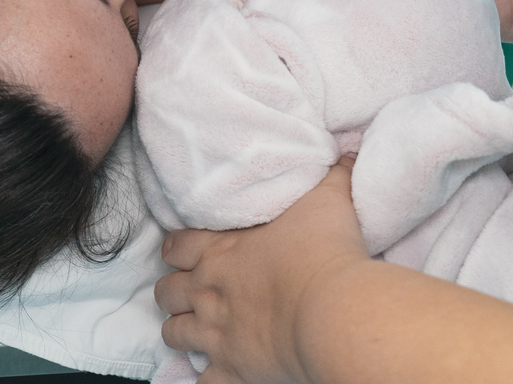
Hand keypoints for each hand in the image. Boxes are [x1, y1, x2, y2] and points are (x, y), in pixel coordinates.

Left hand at [155, 157, 368, 383]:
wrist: (336, 313)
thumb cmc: (327, 251)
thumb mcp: (328, 197)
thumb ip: (332, 172)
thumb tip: (345, 150)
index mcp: (220, 250)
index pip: (176, 245)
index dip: (176, 249)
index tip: (182, 251)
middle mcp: (209, 292)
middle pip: (167, 291)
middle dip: (173, 291)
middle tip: (189, 291)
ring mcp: (217, 334)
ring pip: (174, 333)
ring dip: (180, 329)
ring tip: (193, 329)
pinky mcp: (234, 370)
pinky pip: (203, 381)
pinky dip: (204, 376)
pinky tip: (213, 372)